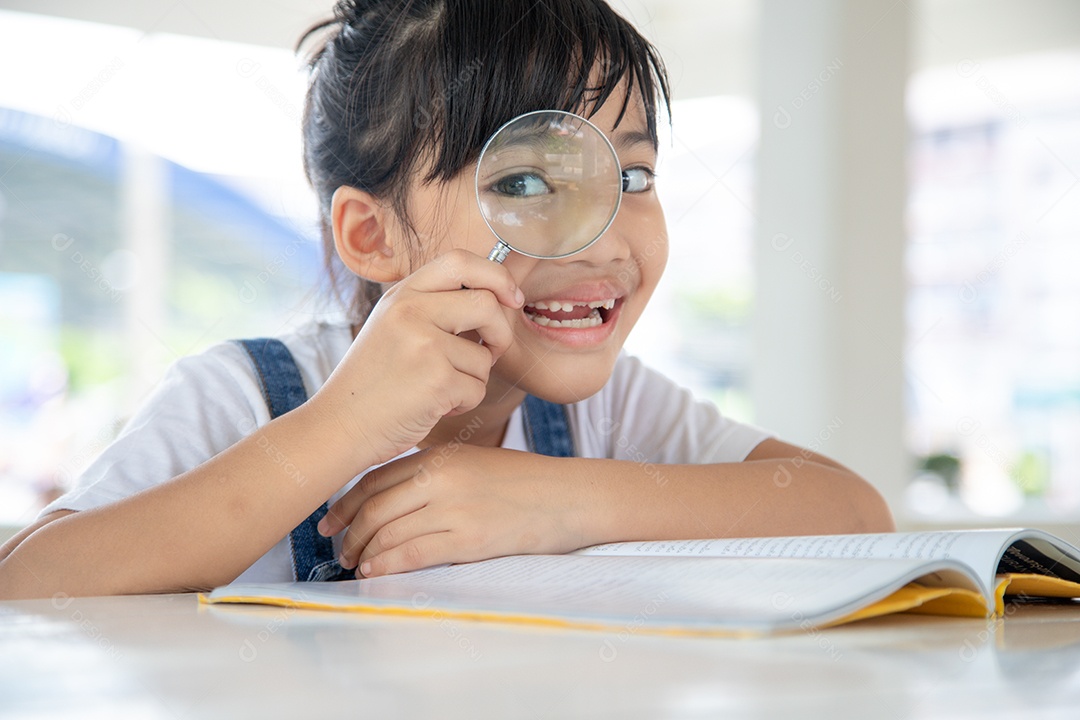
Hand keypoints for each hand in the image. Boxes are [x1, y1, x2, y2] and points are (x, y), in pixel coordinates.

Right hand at [310, 250, 523, 467]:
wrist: (339, 426)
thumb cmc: (374, 382)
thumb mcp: (393, 326)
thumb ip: (434, 305)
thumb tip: (496, 296)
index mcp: (402, 294)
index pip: (461, 261)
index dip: (496, 276)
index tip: (512, 298)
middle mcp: (411, 311)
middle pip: (487, 304)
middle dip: (500, 333)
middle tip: (490, 353)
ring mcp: (423, 344)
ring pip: (485, 355)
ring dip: (474, 379)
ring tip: (440, 389)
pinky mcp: (436, 380)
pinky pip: (477, 388)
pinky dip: (464, 403)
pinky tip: (435, 406)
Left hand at [317, 445, 590, 576]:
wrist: (568, 497)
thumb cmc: (524, 483)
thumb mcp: (475, 463)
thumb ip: (435, 474)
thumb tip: (393, 501)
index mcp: (441, 456)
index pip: (376, 478)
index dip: (346, 502)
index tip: (331, 520)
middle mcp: (441, 477)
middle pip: (375, 505)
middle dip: (349, 531)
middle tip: (339, 549)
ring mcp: (454, 507)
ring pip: (387, 531)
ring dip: (364, 553)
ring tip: (356, 565)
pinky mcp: (469, 538)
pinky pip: (412, 553)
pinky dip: (386, 565)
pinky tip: (376, 573)